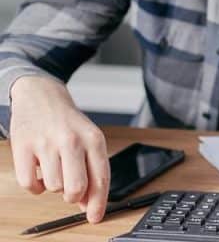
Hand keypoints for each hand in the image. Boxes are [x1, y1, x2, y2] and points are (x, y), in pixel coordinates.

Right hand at [9, 76, 109, 222]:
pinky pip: (29, 184)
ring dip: (54, 186)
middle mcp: (71, 140)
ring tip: (55, 169)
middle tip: (71, 190)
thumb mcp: (88, 141)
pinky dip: (34, 186)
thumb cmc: (68, 124)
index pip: (100, 178)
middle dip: (74, 196)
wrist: (41, 96)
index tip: (95, 217)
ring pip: (53, 187)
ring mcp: (46, 143)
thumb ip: (92, 171)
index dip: (98, 203)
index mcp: (94, 139)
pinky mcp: (22, 146)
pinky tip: (39, 173)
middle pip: (76, 189)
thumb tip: (89, 204)